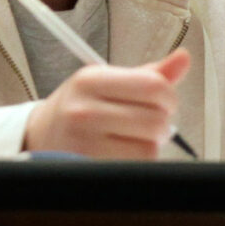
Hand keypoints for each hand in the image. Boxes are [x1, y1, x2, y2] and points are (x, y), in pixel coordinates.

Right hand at [24, 49, 190, 158]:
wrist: (40, 137)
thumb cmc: (82, 107)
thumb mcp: (108, 82)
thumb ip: (149, 74)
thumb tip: (184, 58)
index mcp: (91, 80)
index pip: (153, 85)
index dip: (169, 97)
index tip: (162, 103)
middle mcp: (84, 109)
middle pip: (156, 119)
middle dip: (160, 124)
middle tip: (145, 125)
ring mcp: (84, 141)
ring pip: (150, 147)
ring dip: (149, 146)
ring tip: (131, 140)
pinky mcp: (89, 167)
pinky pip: (137, 167)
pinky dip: (138, 163)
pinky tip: (123, 154)